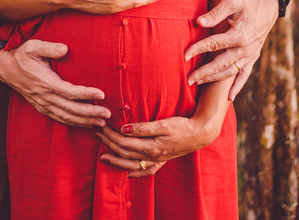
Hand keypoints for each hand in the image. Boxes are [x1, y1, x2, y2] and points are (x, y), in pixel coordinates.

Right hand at [0, 39, 110, 127]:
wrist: (6, 69)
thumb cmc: (21, 56)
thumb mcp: (32, 46)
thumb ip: (49, 47)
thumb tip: (65, 49)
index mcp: (46, 82)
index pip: (70, 92)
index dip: (86, 94)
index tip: (101, 94)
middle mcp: (45, 97)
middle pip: (71, 109)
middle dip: (91, 113)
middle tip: (107, 113)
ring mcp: (43, 104)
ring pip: (67, 117)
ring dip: (85, 121)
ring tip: (101, 122)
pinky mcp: (42, 108)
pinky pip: (59, 119)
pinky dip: (74, 123)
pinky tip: (85, 124)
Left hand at [96, 115, 220, 177]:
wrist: (200, 134)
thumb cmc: (182, 126)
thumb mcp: (163, 124)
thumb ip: (143, 128)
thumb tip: (124, 130)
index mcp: (150, 147)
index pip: (124, 143)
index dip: (111, 135)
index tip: (102, 127)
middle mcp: (152, 156)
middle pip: (124, 153)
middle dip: (109, 144)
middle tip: (97, 134)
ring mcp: (157, 160)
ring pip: (131, 164)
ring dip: (116, 160)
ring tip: (103, 156)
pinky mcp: (162, 160)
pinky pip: (146, 171)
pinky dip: (135, 173)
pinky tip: (127, 173)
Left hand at [184, 0, 277, 99]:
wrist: (270, 6)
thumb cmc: (249, 2)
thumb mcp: (233, 2)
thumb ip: (216, 13)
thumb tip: (199, 22)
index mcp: (238, 35)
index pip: (213, 44)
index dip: (197, 50)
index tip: (184, 56)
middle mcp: (244, 48)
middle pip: (219, 64)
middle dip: (203, 73)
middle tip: (188, 80)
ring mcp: (250, 55)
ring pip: (229, 72)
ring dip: (214, 79)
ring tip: (198, 83)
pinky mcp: (253, 57)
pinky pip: (245, 75)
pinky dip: (238, 87)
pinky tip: (229, 97)